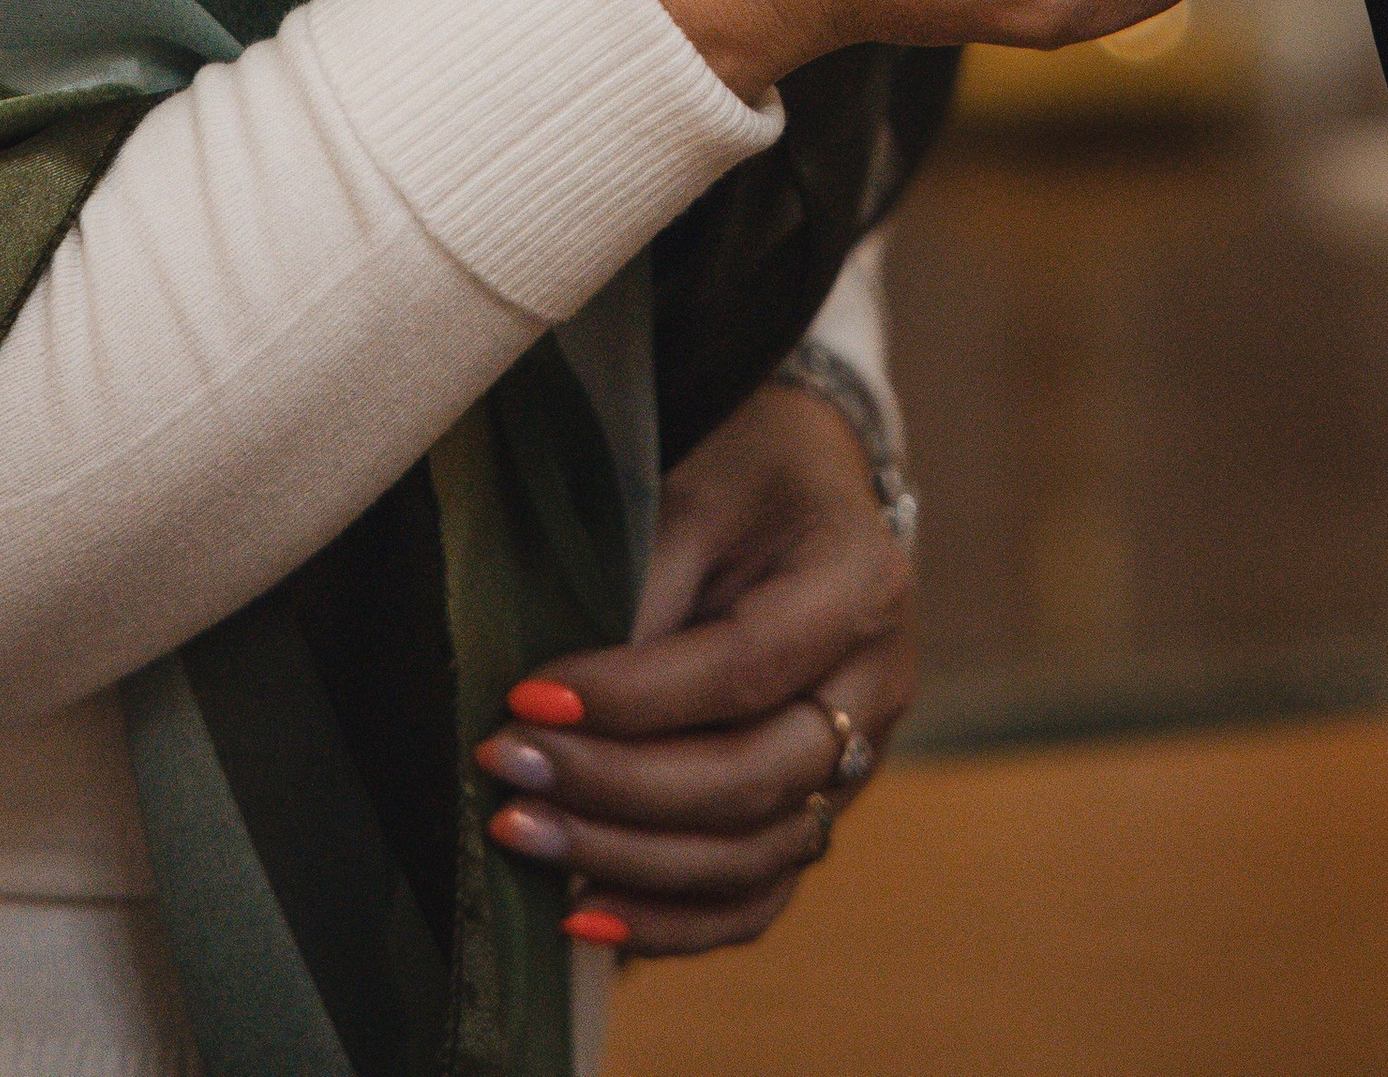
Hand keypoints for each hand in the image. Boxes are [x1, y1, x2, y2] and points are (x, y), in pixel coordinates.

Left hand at [472, 373, 912, 957]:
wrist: (801, 480)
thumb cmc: (739, 466)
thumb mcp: (692, 488)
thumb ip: (646, 592)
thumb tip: (560, 711)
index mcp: (860, 585)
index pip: (744, 670)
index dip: (634, 700)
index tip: (526, 698)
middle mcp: (880, 687)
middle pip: (756, 778)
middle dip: (619, 789)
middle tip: (507, 767)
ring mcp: (863, 761)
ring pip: (755, 853)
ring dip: (628, 861)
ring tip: (520, 834)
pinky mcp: (822, 808)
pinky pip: (758, 895)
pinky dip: (672, 921)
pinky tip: (581, 913)